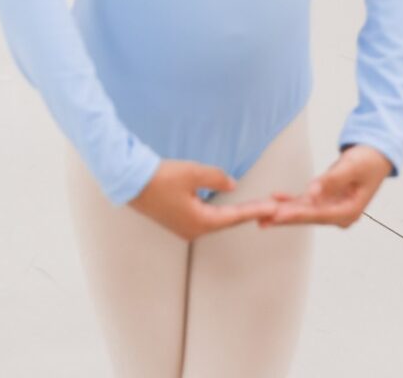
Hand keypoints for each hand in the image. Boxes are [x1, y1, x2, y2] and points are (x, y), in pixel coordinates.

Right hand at [130, 160, 278, 240]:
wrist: (129, 180)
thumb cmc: (160, 178)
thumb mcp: (193, 173)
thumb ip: (217, 178)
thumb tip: (232, 184)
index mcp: (200, 222)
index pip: (235, 217)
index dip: (256, 210)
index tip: (273, 208)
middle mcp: (192, 230)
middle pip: (225, 221)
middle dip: (246, 213)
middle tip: (267, 206)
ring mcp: (182, 226)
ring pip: (213, 219)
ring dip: (230, 213)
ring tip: (249, 206)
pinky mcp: (174, 220)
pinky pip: (201, 216)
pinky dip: (214, 210)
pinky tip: (219, 202)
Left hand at [261, 145, 392, 228]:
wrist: (375, 156)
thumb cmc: (367, 162)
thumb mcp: (350, 168)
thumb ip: (331, 181)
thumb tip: (313, 192)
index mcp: (349, 211)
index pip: (318, 215)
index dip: (296, 214)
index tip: (278, 216)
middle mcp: (339, 214)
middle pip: (307, 217)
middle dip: (284, 218)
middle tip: (262, 220)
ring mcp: (332, 208)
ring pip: (303, 211)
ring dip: (282, 211)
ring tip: (261, 214)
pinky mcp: (325, 199)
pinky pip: (304, 202)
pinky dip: (289, 201)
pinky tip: (275, 198)